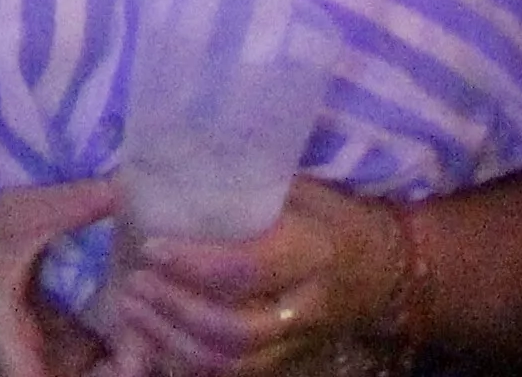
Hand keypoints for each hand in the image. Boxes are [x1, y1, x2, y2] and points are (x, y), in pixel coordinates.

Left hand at [91, 183, 393, 376]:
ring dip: (174, 340)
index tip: (150, 247)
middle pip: (237, 328)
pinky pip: (239, 374)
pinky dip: (193, 361)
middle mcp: (310, 305)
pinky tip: (157, 338)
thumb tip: (164, 166)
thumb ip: (243, 186)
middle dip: (177, 309)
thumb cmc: (332, 214)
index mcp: (314, 250)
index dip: (194, 264)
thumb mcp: (299, 188)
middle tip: (134, 283)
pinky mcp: (293, 360)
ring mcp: (302, 341)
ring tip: (134, 310)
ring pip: (234, 361)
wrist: (387, 267)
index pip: (249, 268)